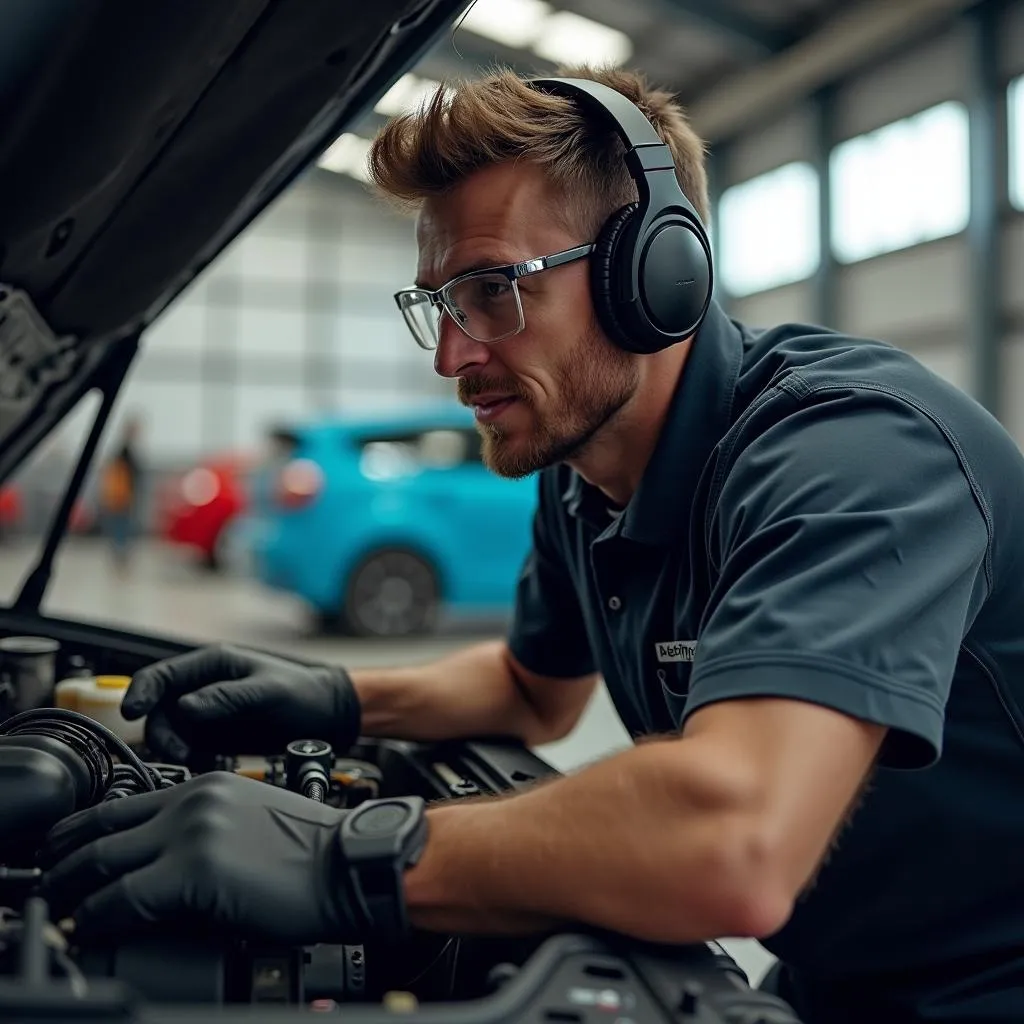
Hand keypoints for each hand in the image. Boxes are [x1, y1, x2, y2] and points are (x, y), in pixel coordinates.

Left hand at [40, 772, 364, 943]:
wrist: (349, 863)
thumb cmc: (312, 852)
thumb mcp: (250, 822)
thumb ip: (202, 831)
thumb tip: (159, 869)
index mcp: (206, 786)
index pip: (122, 803)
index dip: (83, 832)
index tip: (67, 853)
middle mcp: (192, 800)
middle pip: (100, 827)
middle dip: (64, 860)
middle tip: (50, 883)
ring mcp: (191, 832)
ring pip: (101, 860)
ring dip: (71, 890)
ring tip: (62, 909)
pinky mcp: (194, 870)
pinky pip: (122, 898)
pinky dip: (97, 917)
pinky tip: (92, 929)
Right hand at [121, 644, 360, 761]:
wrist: (328, 718)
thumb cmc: (303, 693)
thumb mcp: (267, 692)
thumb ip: (227, 698)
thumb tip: (185, 708)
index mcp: (211, 665)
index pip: (160, 676)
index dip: (140, 693)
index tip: (132, 712)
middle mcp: (201, 689)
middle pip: (158, 711)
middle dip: (162, 733)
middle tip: (180, 752)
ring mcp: (205, 715)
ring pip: (170, 734)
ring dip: (174, 750)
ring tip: (196, 760)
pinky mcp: (213, 739)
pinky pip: (187, 751)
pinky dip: (189, 761)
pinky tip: (206, 766)